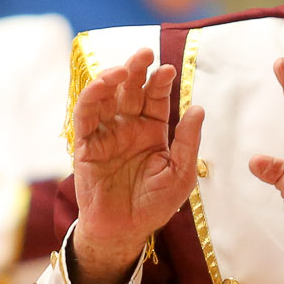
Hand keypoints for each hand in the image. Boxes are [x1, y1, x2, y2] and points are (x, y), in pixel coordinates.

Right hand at [68, 48, 203, 283]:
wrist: (125, 231)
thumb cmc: (154, 205)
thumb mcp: (180, 174)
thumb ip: (187, 142)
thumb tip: (198, 108)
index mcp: (151, 131)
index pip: (155, 98)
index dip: (160, 82)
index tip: (167, 70)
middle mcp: (127, 127)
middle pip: (130, 90)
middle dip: (137, 69)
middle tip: (145, 53)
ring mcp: (105, 134)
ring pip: (106, 96)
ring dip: (113, 78)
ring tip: (124, 68)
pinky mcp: (85, 145)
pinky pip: (86, 115)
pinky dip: (91, 97)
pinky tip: (103, 84)